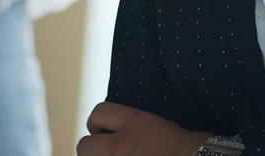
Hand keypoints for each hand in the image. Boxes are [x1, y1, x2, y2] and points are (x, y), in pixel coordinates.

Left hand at [78, 102, 210, 155]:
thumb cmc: (181, 147)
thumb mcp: (154, 125)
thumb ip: (130, 125)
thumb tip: (109, 132)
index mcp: (134, 124)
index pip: (98, 113)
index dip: (97, 123)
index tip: (103, 131)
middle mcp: (121, 146)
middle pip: (83, 146)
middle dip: (91, 149)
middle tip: (104, 152)